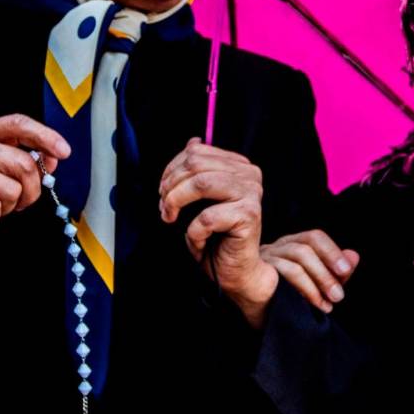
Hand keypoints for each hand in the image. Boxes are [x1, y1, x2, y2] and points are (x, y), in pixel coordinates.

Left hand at [159, 138, 277, 327]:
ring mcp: (251, 194)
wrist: (238, 270)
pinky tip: (199, 241)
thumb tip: (193, 142)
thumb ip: (199, 171)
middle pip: (195, 164)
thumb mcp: (203, 199)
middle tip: (164, 209)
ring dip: (176, 202)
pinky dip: (193, 232)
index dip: (171, 170)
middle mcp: (249, 175)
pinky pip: (207, 217)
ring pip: (200, 183)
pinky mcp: (249, 216)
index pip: (197, 151)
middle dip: (170, 186)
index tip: (162, 192)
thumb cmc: (217, 237)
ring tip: (171, 219)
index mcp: (239, 166)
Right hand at [260, 230, 358, 314]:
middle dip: (327, 269)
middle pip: (306, 244)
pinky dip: (305, 288)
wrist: (258, 320)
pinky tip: (314, 303)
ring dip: (319, 280)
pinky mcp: (255, 269)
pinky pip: (285, 271)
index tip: (345, 271)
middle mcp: (277, 247)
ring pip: (298, 256)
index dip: (332, 252)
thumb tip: (354, 256)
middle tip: (339, 294)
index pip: (314, 238)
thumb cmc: (286, 302)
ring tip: (329, 303)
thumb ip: (336, 273)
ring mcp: (265, 256)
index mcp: (292, 245)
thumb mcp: (318, 287)